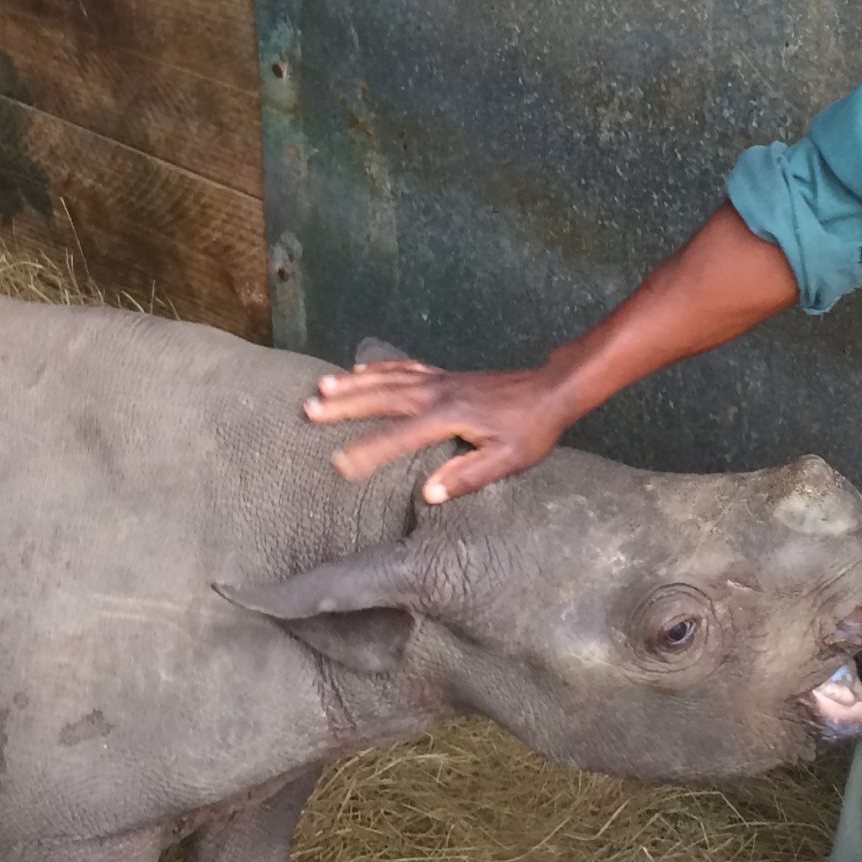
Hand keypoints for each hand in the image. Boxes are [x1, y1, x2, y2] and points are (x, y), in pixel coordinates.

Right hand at [303, 357, 577, 498]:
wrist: (551, 389)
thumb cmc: (531, 429)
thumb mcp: (508, 459)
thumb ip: (469, 475)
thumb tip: (429, 493)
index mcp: (451, 417)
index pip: (401, 436)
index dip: (368, 451)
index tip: (338, 464)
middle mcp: (439, 394)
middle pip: (383, 397)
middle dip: (345, 405)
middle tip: (310, 409)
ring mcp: (441, 381)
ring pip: (389, 378)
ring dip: (354, 383)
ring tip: (321, 387)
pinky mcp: (446, 376)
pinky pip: (405, 368)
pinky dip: (379, 367)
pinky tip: (359, 370)